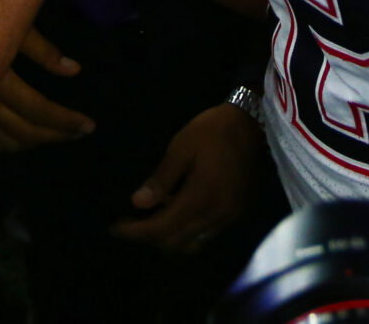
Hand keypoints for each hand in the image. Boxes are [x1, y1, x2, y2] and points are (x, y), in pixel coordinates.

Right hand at [0, 23, 94, 152]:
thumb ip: (43, 50)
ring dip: (33, 143)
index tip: (88, 125)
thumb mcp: (14, 26)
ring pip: (4, 140)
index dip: (64, 120)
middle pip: (23, 130)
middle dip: (55, 135)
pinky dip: (7, 145)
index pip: (37, 108)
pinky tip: (22, 141)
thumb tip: (74, 70)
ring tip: (57, 137)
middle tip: (79, 135)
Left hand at [110, 103, 262, 252]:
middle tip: (130, 224)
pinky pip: (206, 234)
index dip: (136, 232)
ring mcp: (229, 218)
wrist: (252, 124)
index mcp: (201, 198)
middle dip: (150, 238)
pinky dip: (187, 230)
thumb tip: (138, 203)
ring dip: (169, 238)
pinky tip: (176, 210)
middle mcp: (216, 216)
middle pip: (176, 243)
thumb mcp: (182, 146)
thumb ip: (161, 178)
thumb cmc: (213, 131)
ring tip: (151, 220)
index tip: (115, 228)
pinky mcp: (236, 214)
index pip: (162, 228)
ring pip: (192, 243)